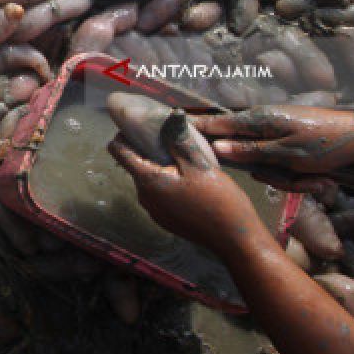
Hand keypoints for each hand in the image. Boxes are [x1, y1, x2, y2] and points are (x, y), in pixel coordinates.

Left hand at [107, 120, 269, 259]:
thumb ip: (180, 140)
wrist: (234, 239)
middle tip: (168, 137)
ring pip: (147, 178)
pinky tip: (188, 178)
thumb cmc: (219, 201)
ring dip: (159, 165)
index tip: (139, 125)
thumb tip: (171, 114)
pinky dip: (166, 181)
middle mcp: (144, 197)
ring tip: (182, 156)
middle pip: (134, 164)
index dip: (124, 135)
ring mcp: (154, 210)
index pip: (119, 152)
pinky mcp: (165, 219)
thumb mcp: (200, 164)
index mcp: (148, 181)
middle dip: (146, 149)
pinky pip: (157, 193)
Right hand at [190, 106, 353, 174]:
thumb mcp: (287, 153)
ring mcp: (279, 131)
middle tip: (279, 175)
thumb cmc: (326, 144)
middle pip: (239, 147)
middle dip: (258, 167)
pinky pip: (278, 160)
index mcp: (260, 120)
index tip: (171, 131)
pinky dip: (293, 172)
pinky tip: (313, 177)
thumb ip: (250, 151)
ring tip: (310, 179)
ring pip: (262, 159)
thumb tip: (217, 148)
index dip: (195, 129)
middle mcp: (265, 122)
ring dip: (284, 175)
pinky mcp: (290, 140)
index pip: (217, 124)